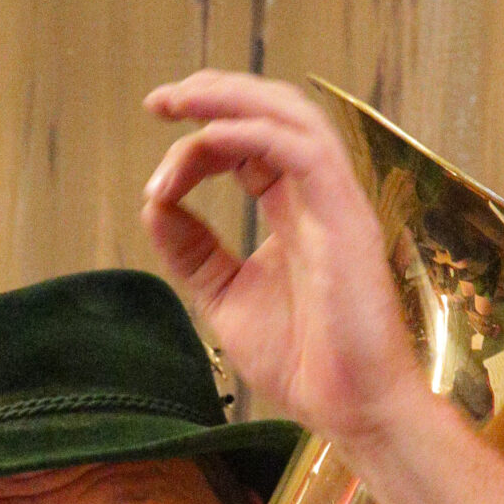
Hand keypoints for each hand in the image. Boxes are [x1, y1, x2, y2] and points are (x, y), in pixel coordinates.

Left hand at [141, 71, 418, 447]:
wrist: (349, 409)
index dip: (198, 144)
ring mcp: (335, 203)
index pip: (246, 147)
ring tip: (181, 100)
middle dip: (213, 94)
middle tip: (160, 101)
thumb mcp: (226, 298)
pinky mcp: (346, 218)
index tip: (155, 181)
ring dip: (232, 99)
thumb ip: (193, 252)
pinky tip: (209, 140)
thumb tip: (154, 205)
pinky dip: (253, 135)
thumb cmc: (305, 363)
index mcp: (294, 209)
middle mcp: (317, 196)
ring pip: (291, 117)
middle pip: (271, 112)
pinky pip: (303, 152)